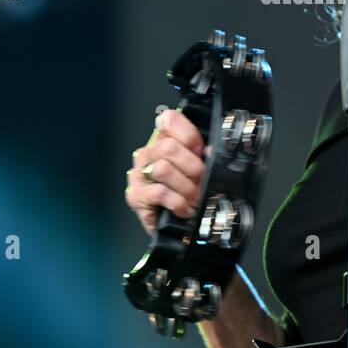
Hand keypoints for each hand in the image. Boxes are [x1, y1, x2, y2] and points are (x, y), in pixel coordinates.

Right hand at [125, 109, 208, 235]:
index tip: (201, 150)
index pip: (169, 120)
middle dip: (192, 167)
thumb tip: (211, 151)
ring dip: (186, 187)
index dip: (189, 134)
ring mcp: (139, 174)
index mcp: (162, 140)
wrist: (175, 227)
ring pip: (163, 169)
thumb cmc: (186, 194)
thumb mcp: (198, 169)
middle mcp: (148, 154)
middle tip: (201, 181)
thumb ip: (203, 155)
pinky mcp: (136, 196)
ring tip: (194, 198)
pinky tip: (183, 208)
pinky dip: (178, 202)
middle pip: (168, 147)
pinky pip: (160, 192)